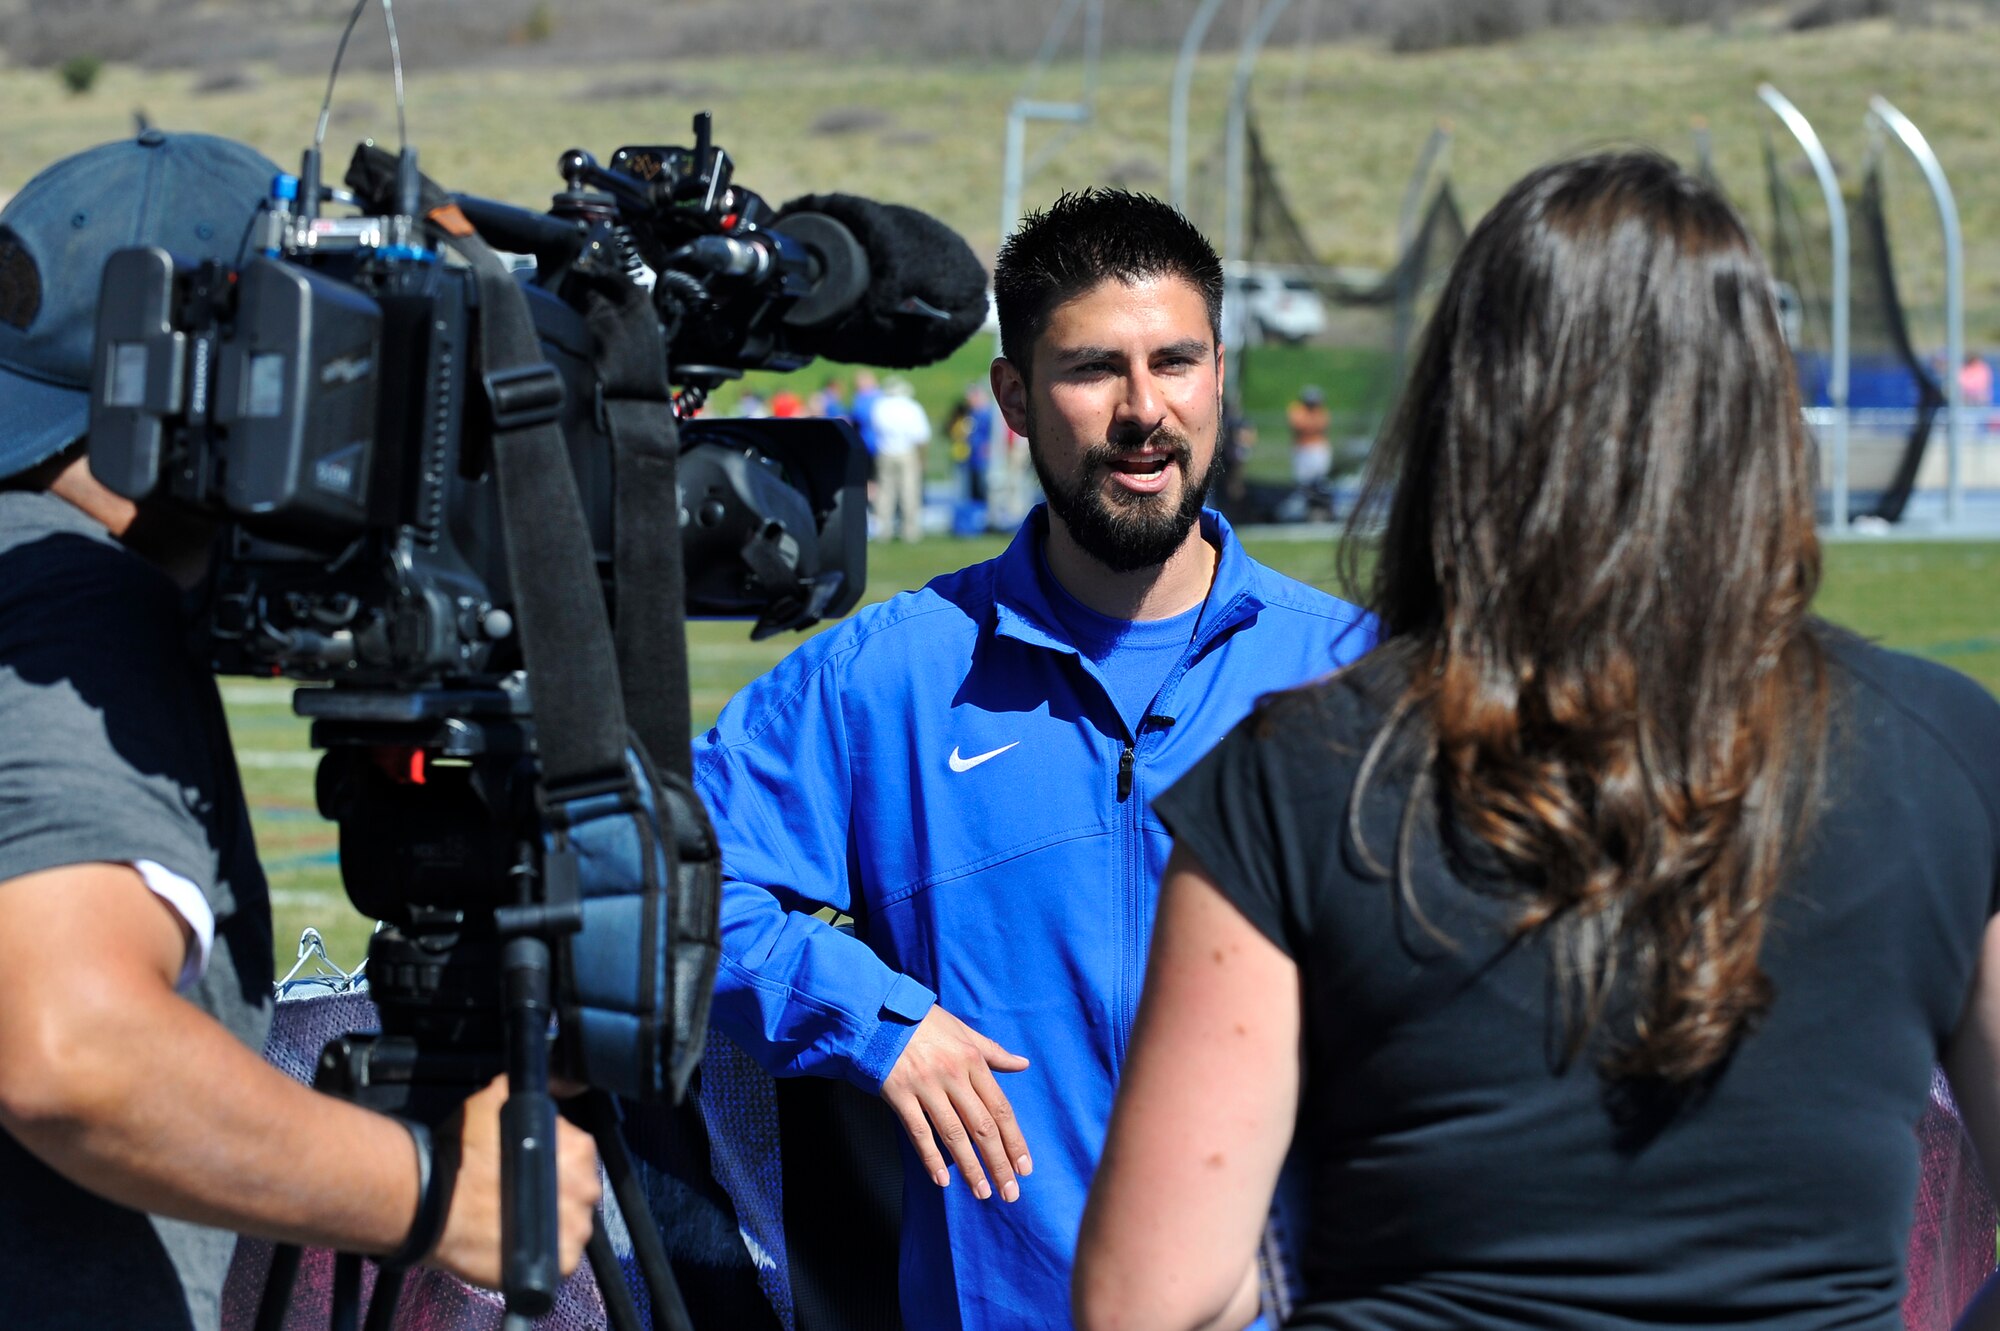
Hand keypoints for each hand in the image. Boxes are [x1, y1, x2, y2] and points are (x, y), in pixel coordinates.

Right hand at [426, 1076, 602, 1287]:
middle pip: (580, 1188)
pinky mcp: (558, 1265)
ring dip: (553, 1221)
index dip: (557, 1158)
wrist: (431, 1203)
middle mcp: (586, 1189)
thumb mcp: (499, 1097)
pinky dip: (544, 1253)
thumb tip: (568, 1078)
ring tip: (518, 1217)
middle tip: (521, 1191)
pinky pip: (560, 1258)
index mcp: (579, 1149)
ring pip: (572, 1224)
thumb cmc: (464, 1150)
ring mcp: (574, 1230)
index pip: (580, 1152)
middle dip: (558, 1190)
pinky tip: (520, 1241)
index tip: (532, 1164)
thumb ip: (541, 1085)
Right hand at [881, 1006, 1031, 1201]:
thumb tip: (1023, 1064)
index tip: (1024, 1168)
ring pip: (954, 1134)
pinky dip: (930, 1157)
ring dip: (970, 1167)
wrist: (879, 1012)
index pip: (1000, 1108)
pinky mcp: (899, 1094)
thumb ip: (993, 1052)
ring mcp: (925, 1086)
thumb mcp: (963, 1031)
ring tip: (982, 1192)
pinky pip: (918, 1131)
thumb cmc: (923, 1023)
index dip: (1014, 1140)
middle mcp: (953, 1075)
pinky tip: (942, 1180)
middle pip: (982, 1127)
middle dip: (998, 1163)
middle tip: (1010, 1192)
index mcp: (972, 1060)